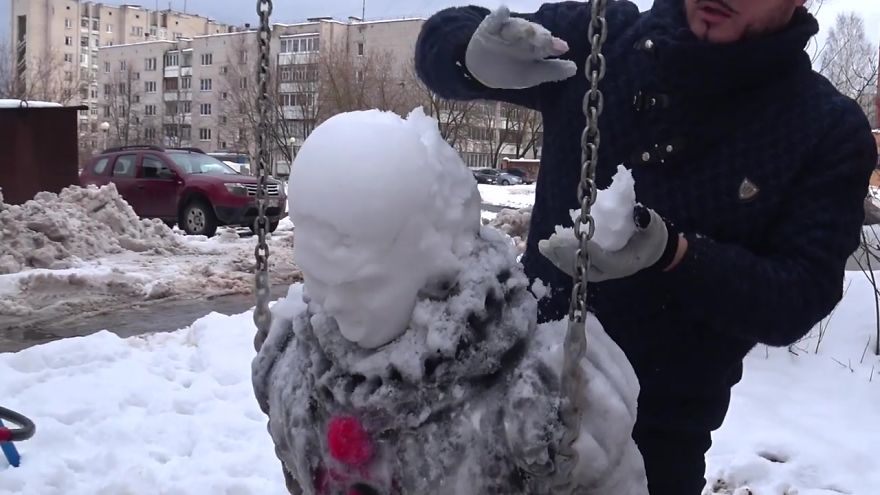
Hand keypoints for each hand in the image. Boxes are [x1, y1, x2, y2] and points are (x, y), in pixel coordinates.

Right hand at [465, 6, 577, 88]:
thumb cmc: (509, 72)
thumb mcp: (531, 75)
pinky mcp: (489, 27)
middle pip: (533, 31)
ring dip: (522, 28)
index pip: (546, 43)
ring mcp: (506, 29)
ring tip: (526, 32)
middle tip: (544, 40)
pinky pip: (494, 19)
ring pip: (516, 26)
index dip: (553, 45)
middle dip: (539, 35)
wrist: (479, 71)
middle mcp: (523, 35)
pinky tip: (503, 12)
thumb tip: (574, 68)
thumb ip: (551, 71)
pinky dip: (499, 15)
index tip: (562, 48)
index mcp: (535, 45)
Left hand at [538, 206, 679, 281]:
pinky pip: (570, 264)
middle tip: (553, 241)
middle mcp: (607, 271)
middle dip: (567, 254)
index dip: (590, 250)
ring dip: (556, 257)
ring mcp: (597, 271)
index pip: (604, 259)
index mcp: (623, 264)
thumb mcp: (653, 228)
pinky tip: (545, 248)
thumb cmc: (650, 237)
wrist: (649, 249)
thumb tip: (640, 213)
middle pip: (584, 266)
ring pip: (573, 268)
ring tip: (543, 245)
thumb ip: (647, 221)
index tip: (576, 238)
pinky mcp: (589, 265)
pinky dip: (556, 257)